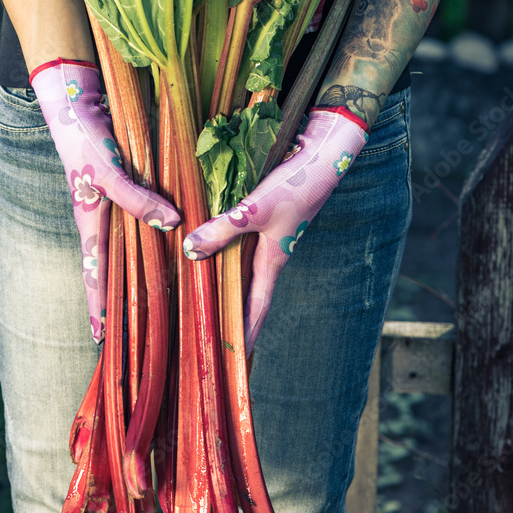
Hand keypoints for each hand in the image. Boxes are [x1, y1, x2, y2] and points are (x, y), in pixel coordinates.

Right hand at [30, 58, 179, 340]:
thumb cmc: (84, 139)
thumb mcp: (108, 171)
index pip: (94, 274)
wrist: (74, 102)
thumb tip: (171, 224)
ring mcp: (111, 203)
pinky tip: (168, 241)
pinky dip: (151, 235)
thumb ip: (137, 199)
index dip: (99, 306)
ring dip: (137, 269)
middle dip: (119, 298)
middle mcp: (100, 218)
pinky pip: (138, 220)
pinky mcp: (123, 185)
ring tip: (156, 295)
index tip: (102, 339)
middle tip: (134, 329)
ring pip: (126, 246)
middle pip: (110, 267)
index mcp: (90, 222)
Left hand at [183, 107, 367, 352]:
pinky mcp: (265, 213)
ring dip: (224, 280)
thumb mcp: (256, 209)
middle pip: (247, 290)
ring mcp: (270, 233)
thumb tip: (189, 252)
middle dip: (231, 312)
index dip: (246, 333)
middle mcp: (271, 251)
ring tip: (200, 296)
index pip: (257, 307)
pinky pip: (239, 239)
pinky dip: (223, 248)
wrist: (323, 152)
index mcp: (274, 260)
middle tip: (209, 334)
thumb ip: (222, 229)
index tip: (235, 360)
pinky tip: (205, 244)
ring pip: (241, 265)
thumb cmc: (296, 184)